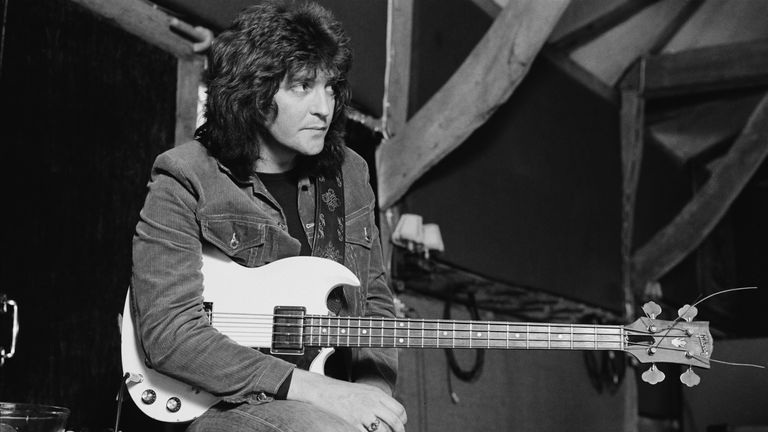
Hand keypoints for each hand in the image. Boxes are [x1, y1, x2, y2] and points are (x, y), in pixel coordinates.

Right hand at [287, 369, 406, 431]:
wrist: (322, 391)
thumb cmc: (343, 392)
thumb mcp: (365, 391)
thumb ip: (378, 400)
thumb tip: (391, 414)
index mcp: (377, 394)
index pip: (399, 410)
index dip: (402, 420)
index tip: (400, 425)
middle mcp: (372, 403)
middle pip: (395, 422)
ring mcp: (363, 413)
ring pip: (384, 431)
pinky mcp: (352, 423)